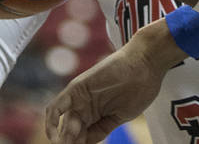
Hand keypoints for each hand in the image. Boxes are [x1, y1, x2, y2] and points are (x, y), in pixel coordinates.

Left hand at [45, 21, 180, 143]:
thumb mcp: (122, 115)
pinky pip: (56, 107)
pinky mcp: (76, 88)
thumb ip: (103, 128)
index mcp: (97, 115)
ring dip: (64, 135)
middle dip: (71, 142)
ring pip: (63, 122)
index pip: (82, 137)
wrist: (147, 63)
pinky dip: (51, 121)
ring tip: (71, 140)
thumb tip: (86, 143)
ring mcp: (81, 98)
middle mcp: (86, 107)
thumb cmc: (141, 88)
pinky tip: (54, 136)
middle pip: (71, 131)